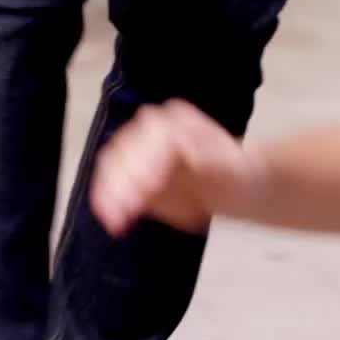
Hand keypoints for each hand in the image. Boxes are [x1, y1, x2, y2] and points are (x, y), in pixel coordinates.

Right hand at [90, 99, 265, 236]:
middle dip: (125, 180)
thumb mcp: (231, 167)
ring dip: (110, 192)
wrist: (224, 185)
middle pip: (127, 149)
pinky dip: (107, 200)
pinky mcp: (127, 168)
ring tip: (115, 219)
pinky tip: (113, 219)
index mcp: (178, 120)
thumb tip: (196, 157)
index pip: (155, 136)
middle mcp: (152, 127)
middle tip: (126, 209)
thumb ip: (211, 160)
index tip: (151, 188)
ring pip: (112, 164)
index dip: (150, 161)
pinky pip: (109, 181)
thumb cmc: (232, 174)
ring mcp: (135, 146)